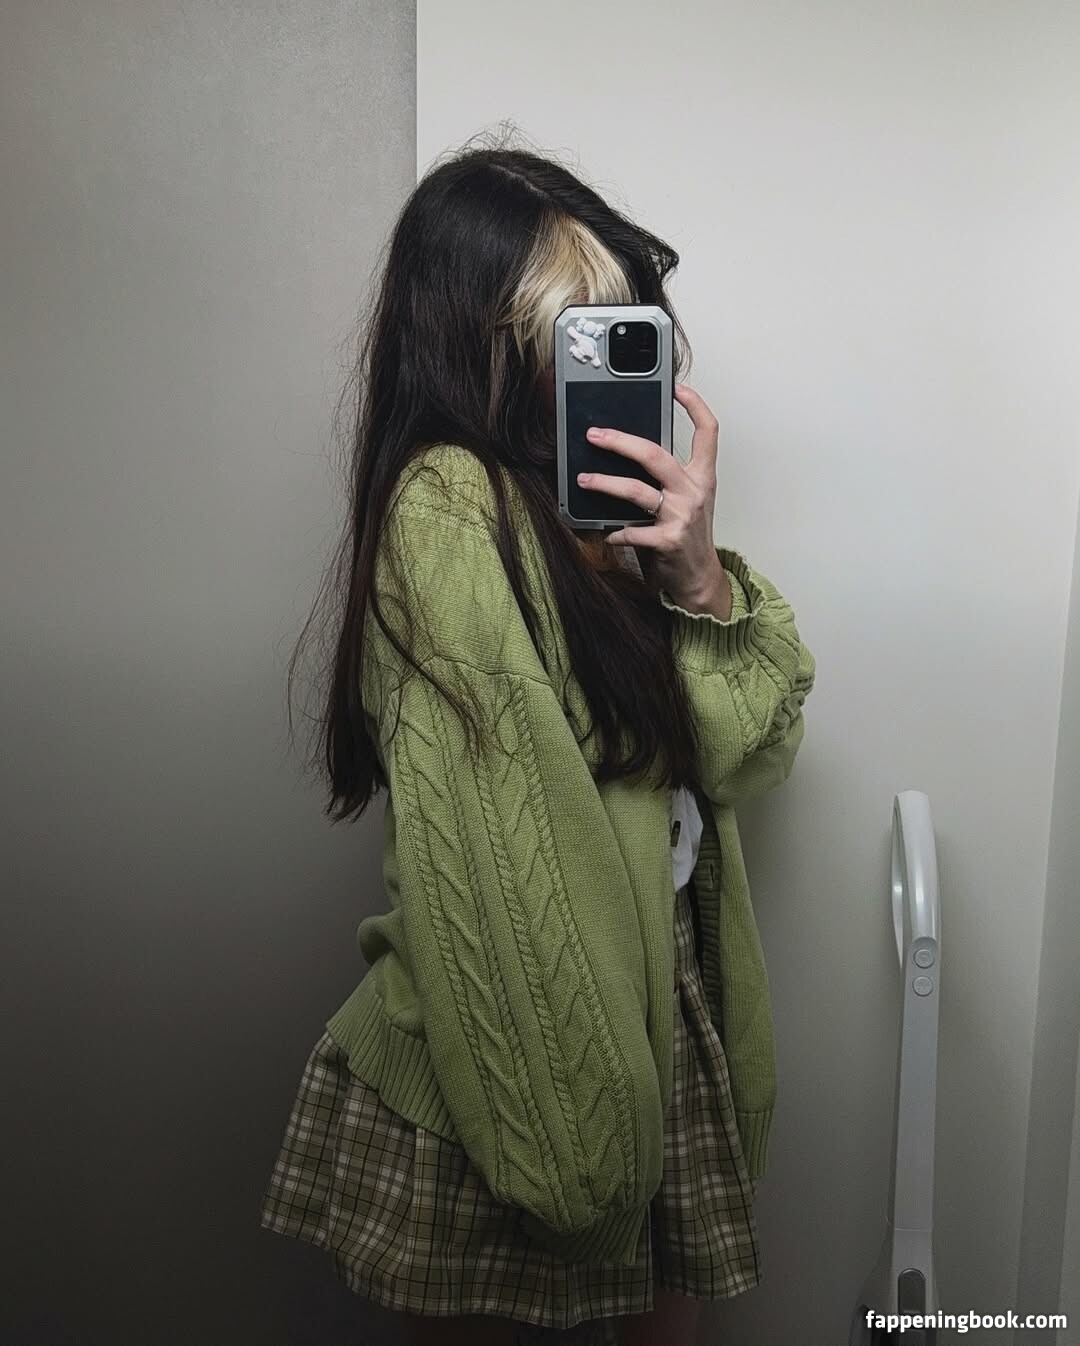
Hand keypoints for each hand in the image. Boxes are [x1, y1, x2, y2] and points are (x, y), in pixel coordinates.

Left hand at [575, 383, 728, 613]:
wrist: (698, 579)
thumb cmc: (686, 537)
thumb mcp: (686, 501)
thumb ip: (667, 479)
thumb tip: (628, 454)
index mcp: (702, 477)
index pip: (708, 433)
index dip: (696, 406)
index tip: (679, 388)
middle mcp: (694, 492)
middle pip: (656, 455)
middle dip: (621, 441)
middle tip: (595, 435)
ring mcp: (681, 516)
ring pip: (636, 491)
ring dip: (604, 483)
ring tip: (584, 479)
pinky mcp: (667, 541)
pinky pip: (631, 531)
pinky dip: (614, 531)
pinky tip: (605, 532)